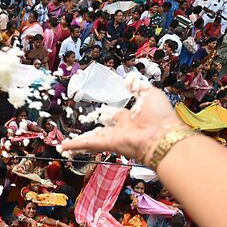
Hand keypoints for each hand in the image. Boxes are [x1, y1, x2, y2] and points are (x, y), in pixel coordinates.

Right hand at [60, 83, 185, 161]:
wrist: (163, 136)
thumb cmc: (161, 117)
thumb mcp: (150, 93)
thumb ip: (137, 85)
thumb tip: (128, 79)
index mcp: (131, 118)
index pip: (116, 115)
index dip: (109, 113)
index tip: (102, 113)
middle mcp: (120, 129)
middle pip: (100, 130)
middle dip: (91, 131)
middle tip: (81, 130)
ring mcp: (113, 137)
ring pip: (91, 139)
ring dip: (78, 142)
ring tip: (65, 144)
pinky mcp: (107, 143)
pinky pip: (88, 144)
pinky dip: (75, 146)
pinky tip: (63, 147)